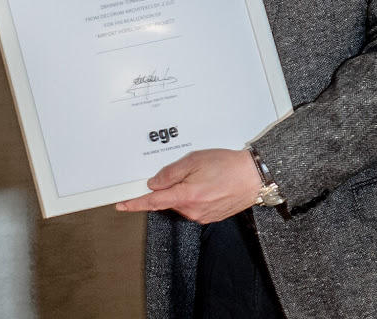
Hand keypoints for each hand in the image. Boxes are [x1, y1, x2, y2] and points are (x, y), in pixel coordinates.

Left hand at [115, 148, 261, 223]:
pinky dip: (194, 195)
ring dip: (184, 190)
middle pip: (168, 200)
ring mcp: (201, 215)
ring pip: (181, 203)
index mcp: (186, 195)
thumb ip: (171, 172)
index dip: (135, 203)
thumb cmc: (228, 165)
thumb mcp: (196, 160)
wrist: (253, 176)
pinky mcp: (210, 216)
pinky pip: (193, 206)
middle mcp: (192, 210)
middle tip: (187, 170)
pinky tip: (208, 184)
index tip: (122, 204)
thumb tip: (154, 183)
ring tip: (204, 175)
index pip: (153, 202)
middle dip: (170, 187)